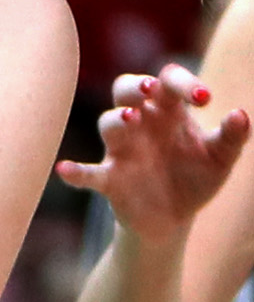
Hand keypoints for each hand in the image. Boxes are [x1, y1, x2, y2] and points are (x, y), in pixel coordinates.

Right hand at [57, 64, 251, 241]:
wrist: (172, 219)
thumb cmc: (194, 177)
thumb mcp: (220, 158)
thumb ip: (231, 137)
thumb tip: (241, 114)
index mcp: (167, 111)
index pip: (168, 82)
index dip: (184, 83)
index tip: (204, 98)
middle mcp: (140, 123)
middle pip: (125, 90)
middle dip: (134, 86)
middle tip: (150, 89)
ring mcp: (121, 149)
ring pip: (109, 123)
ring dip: (117, 119)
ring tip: (130, 119)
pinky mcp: (110, 179)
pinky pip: (89, 172)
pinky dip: (76, 172)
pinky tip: (65, 171)